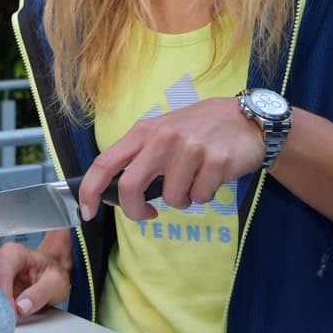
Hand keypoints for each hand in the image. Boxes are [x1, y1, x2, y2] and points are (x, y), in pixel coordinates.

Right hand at [0, 230, 72, 316]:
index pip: (0, 275)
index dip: (4, 298)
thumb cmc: (50, 272)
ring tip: (2, 317)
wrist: (48, 271)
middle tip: (5, 319)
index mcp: (14, 253)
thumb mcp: (55, 283)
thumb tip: (21, 307)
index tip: (12, 315)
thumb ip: (39, 294)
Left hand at [78, 96, 264, 221]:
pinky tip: (211, 176)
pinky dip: (204, 195)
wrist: (245, 118)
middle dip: (135, 211)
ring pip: (172, 199)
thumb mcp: (162, 132)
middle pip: (131, 188)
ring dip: (182, 199)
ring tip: (193, 179)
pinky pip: (200, 197)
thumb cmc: (198, 129)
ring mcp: (189, 149)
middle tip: (147, 214)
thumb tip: (113, 192)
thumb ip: (138, 157)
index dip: (90, 190)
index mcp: (143, 131)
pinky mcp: (215, 162)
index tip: (86, 211)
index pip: (104, 163)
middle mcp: (162, 138)